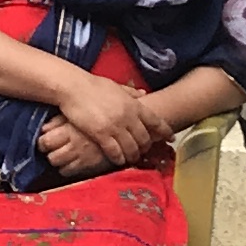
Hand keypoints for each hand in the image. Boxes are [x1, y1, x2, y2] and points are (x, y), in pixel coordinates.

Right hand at [36, 69, 159, 177]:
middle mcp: (128, 117)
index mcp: (133, 104)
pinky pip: (115, 151)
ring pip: (131, 148)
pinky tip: (118, 160)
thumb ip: (131, 92)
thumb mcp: (116, 86)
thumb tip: (143, 93)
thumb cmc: (93, 85)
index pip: (155, 120)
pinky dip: (119, 158)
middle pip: (144, 138)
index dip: (165, 131)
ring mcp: (115, 126)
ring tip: (131, 158)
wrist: (74, 88)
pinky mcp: (101, 134)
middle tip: (143, 151)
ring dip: (133, 155)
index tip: (171, 138)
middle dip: (146, 147)